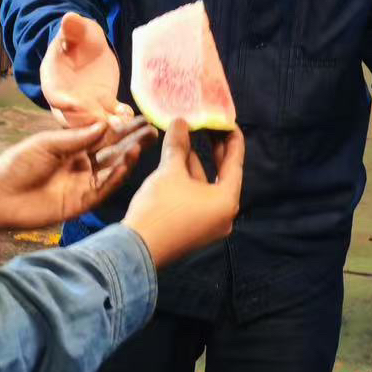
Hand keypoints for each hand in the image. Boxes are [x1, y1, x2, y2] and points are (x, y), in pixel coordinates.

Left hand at [0, 116, 156, 234]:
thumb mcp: (47, 144)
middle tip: (152, 130)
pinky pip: (104, 189)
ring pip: (112, 170)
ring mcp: (84, 184)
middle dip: (133, 141)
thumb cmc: (18, 164)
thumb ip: (77, 138)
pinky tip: (127, 165)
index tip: (139, 118)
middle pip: (114, 152)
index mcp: (74, 148)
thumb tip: (106, 125)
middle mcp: (83, 165)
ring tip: (143, 145)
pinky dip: (116, 178)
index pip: (104, 136)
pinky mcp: (82, 203)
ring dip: (128, 158)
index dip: (121, 128)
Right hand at [40, 13, 128, 127]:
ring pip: (93, 121)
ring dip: (106, 125)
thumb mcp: (76, 30)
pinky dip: (119, 117)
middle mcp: (66, 98)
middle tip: (103, 124)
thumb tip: (68, 17)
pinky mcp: (102, 105)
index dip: (64, 102)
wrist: (88, 47)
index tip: (76, 105)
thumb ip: (72, 28)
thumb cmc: (78, 37)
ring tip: (121, 124)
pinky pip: (110, 115)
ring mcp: (85, 104)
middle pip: (73, 117)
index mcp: (53, 79)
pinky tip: (129, 115)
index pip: (55, 95)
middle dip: (88, 122)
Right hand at [122, 122, 243, 267]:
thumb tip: (180, 121)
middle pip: (224, 175)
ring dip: (198, 164)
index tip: (228, 121)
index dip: (232, 139)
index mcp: (227, 201)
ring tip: (187, 139)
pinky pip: (198, 198)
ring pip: (207, 187)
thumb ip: (178, 145)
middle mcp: (224, 214)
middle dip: (215, 151)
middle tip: (211, 127)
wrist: (136, 250)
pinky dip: (190, 180)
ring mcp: (209, 225)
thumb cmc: (160, 208)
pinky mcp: (194, 230)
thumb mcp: (170, 171)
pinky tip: (178, 163)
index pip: (235, 162)